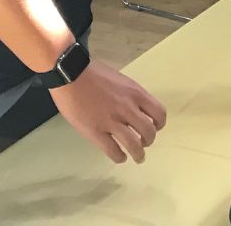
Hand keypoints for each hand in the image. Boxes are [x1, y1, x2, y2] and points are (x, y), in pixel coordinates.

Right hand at [49, 59, 166, 163]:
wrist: (71, 75)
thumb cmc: (95, 74)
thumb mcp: (121, 80)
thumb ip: (131, 96)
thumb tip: (137, 110)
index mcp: (135, 93)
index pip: (159, 113)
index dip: (159, 124)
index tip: (155, 128)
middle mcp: (127, 108)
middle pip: (149, 132)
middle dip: (149, 140)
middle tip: (144, 143)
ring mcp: (111, 121)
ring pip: (134, 145)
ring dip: (138, 154)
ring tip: (138, 157)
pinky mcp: (95, 132)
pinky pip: (113, 151)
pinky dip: (119, 157)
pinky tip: (120, 157)